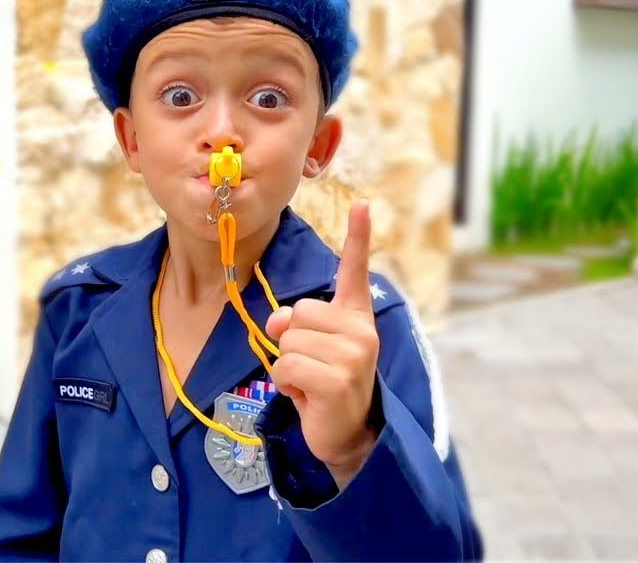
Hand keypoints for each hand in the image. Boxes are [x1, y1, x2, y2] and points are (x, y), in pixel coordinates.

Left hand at [265, 200, 379, 488]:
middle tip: (313, 369)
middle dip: (291, 343)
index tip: (361, 204)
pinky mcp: (339, 381)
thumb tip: (276, 323)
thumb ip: (296, 325)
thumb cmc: (326, 385)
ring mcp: (353, 356)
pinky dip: (287, 386)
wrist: (347, 434)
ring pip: (288, 343)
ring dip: (288, 368)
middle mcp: (361, 331)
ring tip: (312, 384)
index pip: (356, 271)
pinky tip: (309, 398)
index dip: (358, 236)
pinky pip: (286, 367)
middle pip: (297, 313)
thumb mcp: (312, 348)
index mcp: (356, 317)